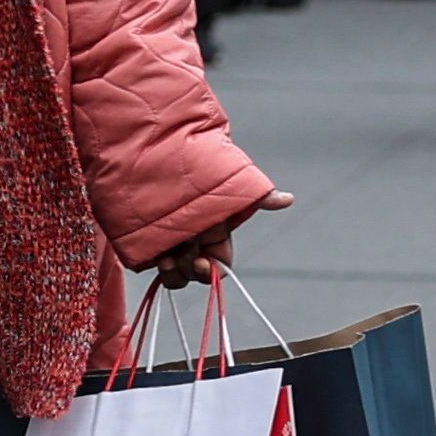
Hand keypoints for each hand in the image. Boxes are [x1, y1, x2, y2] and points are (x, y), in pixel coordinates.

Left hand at [148, 185, 292, 285]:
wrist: (160, 159)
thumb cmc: (199, 171)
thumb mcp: (231, 185)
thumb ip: (260, 196)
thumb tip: (289, 199)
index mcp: (216, 238)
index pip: (218, 269)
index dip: (211, 272)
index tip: (200, 261)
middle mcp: (194, 243)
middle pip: (194, 275)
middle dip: (188, 266)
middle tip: (181, 246)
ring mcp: (170, 245)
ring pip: (175, 276)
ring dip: (173, 272)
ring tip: (164, 256)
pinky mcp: (145, 245)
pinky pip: (150, 269)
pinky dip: (153, 266)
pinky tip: (152, 254)